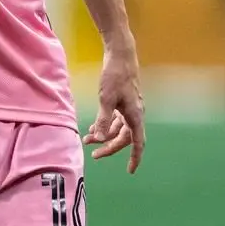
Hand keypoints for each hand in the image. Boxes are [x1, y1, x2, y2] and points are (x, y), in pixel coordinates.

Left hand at [83, 43, 145, 173]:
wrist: (120, 55)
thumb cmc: (115, 76)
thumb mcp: (106, 99)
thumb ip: (103, 120)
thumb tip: (98, 139)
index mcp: (135, 116)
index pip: (137, 143)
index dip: (135, 157)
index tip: (130, 170)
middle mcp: (135, 113)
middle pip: (124, 138)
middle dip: (109, 147)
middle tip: (94, 155)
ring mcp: (130, 107)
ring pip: (118, 128)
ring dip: (104, 135)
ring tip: (87, 140)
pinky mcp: (124, 100)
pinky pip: (116, 119)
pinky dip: (105, 125)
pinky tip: (93, 127)